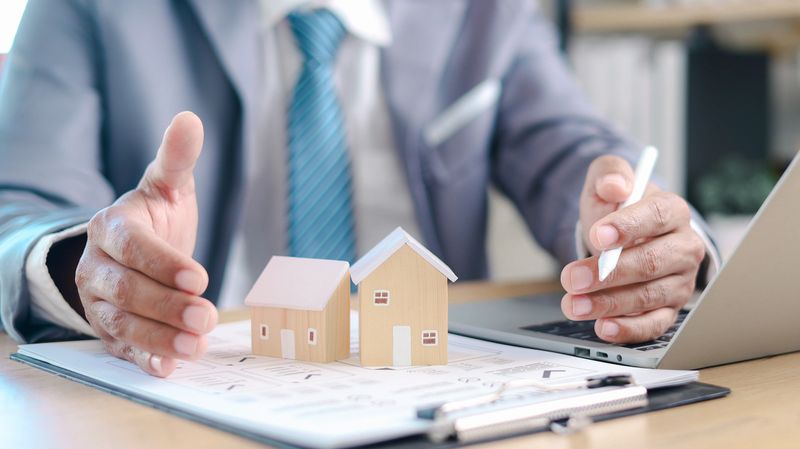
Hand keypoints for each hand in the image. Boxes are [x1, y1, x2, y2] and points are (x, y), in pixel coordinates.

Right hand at [75, 112, 217, 376]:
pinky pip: (120, 348)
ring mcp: (98, 302)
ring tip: (196, 347)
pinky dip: (143, 359)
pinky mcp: (107, 330)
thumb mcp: (167, 186)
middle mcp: (97, 266)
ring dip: (158, 338)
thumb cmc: (156, 216)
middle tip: (205, 317)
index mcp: (111, 226)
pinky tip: (167, 368)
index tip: (199, 277)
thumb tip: (190, 119)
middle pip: (125, 290)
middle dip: (166, 306)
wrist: (134, 248)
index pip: (131, 245)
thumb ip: (177, 158)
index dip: (162, 262)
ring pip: (120, 324)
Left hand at [560, 156, 705, 343]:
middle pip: (651, 262)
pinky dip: (629, 329)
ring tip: (574, 304)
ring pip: (649, 296)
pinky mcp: (669, 309)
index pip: (657, 216)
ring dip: (609, 303)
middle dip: (609, 273)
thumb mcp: (607, 181)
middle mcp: (683, 247)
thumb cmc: (616, 209)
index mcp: (672, 211)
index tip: (598, 235)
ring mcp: (679, 281)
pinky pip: (654, 325)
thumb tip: (614, 186)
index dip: (628, 226)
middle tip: (571, 277)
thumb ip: (609, 175)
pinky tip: (603, 327)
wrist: (619, 234)